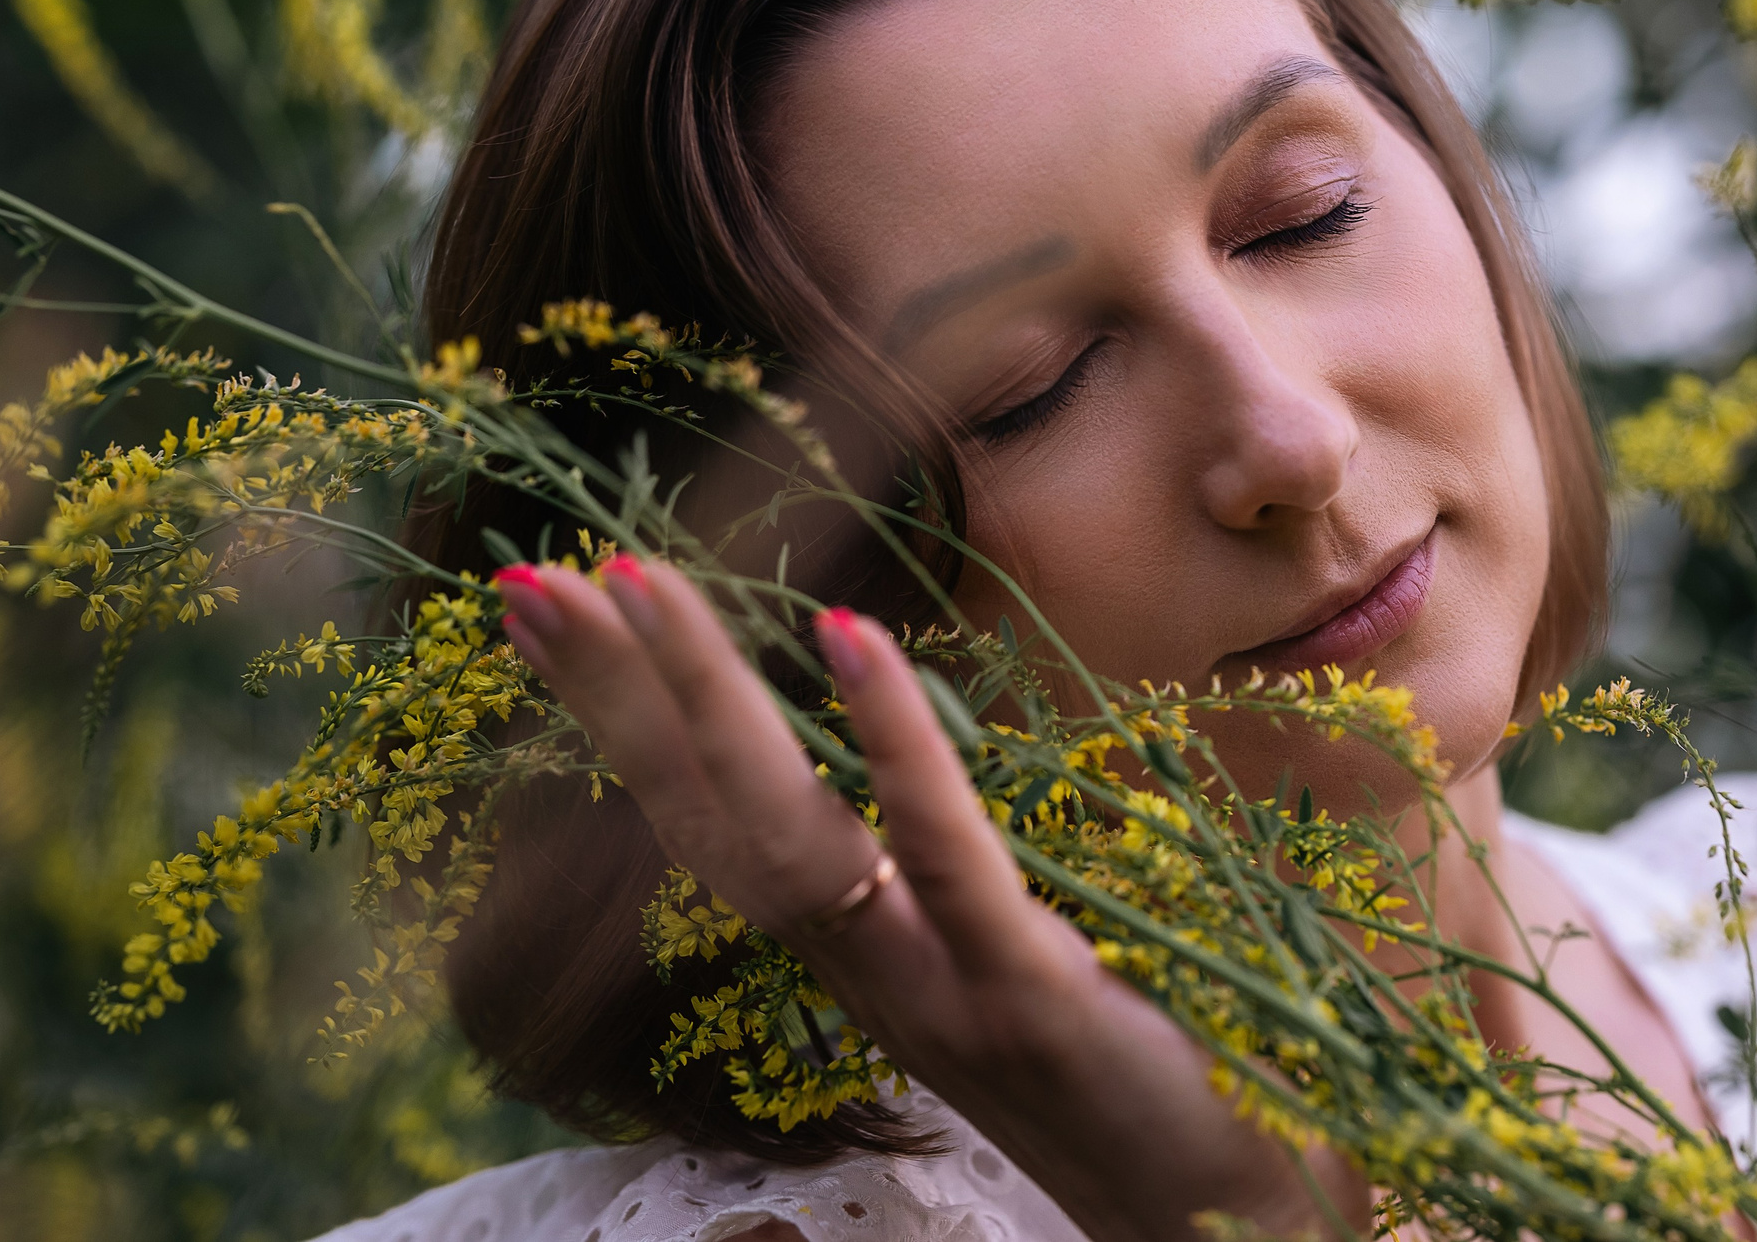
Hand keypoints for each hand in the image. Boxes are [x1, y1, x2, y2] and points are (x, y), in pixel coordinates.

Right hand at [494, 556, 1360, 1241]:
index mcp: (867, 958)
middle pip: (712, 822)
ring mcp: (939, 987)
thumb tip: (923, 765)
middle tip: (528, 580)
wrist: (1228, 1227)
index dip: (631, 725)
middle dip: (615, 700)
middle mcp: (873, 975)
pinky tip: (849, 633)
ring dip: (706, 701)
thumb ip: (957, 879)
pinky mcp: (1031, 996)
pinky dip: (895, 745)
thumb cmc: (1140, 1086)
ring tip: (639, 581)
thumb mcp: (1018, 969)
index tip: (561, 611)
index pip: (717, 825)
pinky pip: (947, 857)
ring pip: (791, 835)